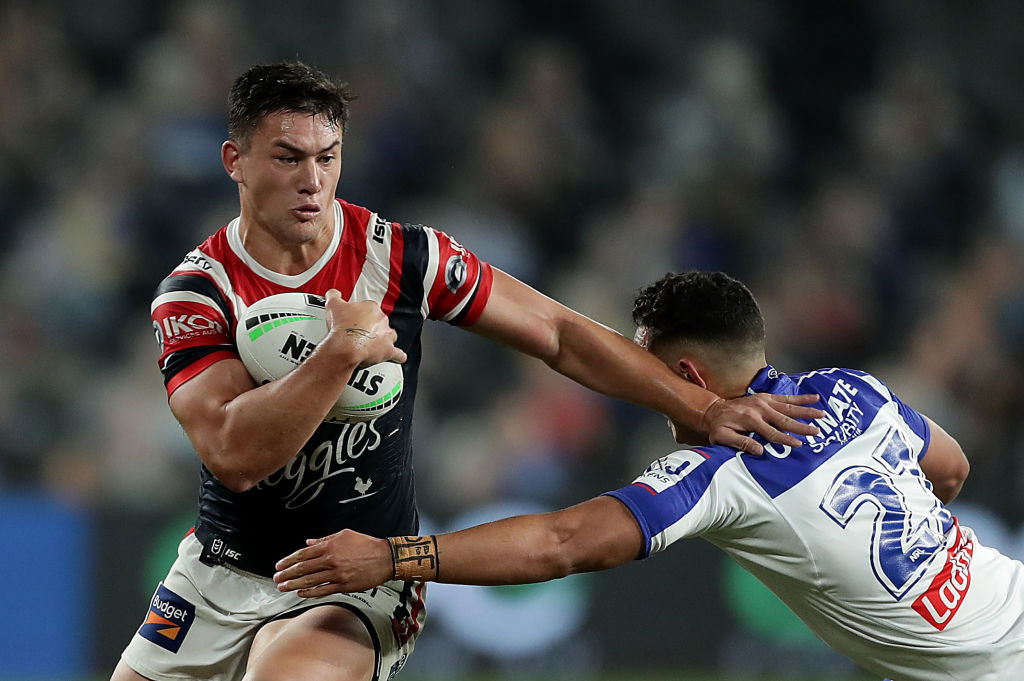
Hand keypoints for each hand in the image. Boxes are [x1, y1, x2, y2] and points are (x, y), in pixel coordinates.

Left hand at [274, 529, 393, 596]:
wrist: (385, 558)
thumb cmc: (367, 545)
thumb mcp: (344, 535)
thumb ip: (325, 540)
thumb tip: (309, 542)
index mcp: (330, 546)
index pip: (303, 554)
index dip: (289, 560)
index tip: (280, 565)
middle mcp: (331, 560)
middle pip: (303, 568)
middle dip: (287, 574)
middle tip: (276, 578)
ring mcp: (337, 574)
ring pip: (310, 581)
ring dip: (293, 585)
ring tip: (283, 587)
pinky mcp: (344, 585)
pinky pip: (323, 590)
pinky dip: (310, 592)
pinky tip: (301, 593)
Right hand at [323, 289, 406, 365]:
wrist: (345, 346)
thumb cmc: (341, 327)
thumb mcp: (333, 305)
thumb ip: (334, 296)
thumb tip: (334, 293)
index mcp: (371, 308)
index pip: (370, 308)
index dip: (362, 314)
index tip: (356, 319)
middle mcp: (381, 320)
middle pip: (380, 322)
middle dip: (372, 327)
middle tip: (360, 333)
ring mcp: (386, 335)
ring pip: (389, 335)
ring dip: (384, 339)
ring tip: (375, 343)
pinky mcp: (388, 350)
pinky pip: (398, 354)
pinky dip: (398, 356)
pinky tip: (397, 357)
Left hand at [702, 393, 824, 454]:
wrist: (713, 410)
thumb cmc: (718, 427)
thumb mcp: (722, 438)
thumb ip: (740, 443)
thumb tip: (759, 451)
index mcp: (750, 419)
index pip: (771, 433)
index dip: (785, 439)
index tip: (799, 444)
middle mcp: (759, 408)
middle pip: (784, 419)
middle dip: (801, 426)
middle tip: (817, 431)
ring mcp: (764, 401)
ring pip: (789, 406)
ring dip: (806, 410)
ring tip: (822, 414)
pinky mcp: (766, 397)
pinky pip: (786, 397)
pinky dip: (800, 398)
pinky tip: (814, 398)